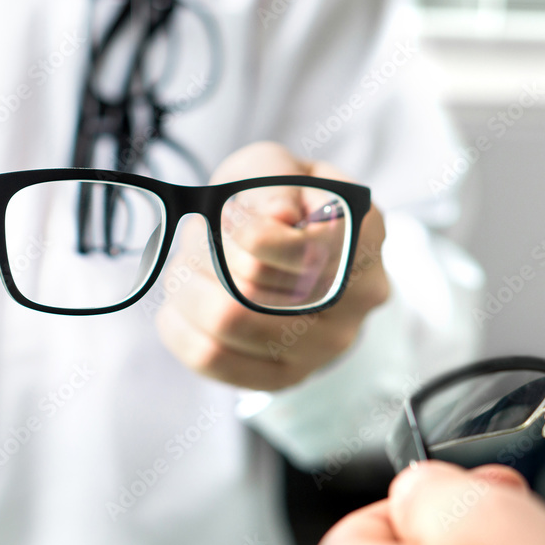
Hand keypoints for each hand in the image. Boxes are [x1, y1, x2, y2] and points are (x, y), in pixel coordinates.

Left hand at [155, 141, 388, 390]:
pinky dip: (180, 328)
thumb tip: (278, 218)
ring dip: (188, 288)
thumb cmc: (275, 200)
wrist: (283, 246)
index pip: (298, 252)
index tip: (228, 215)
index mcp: (364, 236)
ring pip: (225, 325)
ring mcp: (327, 346)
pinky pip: (212, 360)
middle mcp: (358, 298)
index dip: (244, 232)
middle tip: (199, 237)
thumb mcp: (274, 167)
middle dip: (204, 256)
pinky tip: (181, 305)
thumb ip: (274, 184)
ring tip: (189, 268)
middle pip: (250, 290)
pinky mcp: (286, 376)